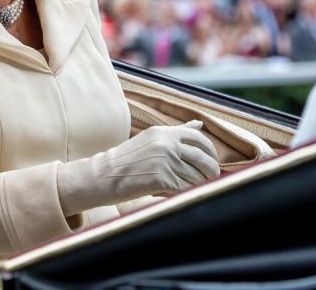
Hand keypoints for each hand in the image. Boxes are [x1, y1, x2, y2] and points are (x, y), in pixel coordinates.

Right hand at [57, 121, 220, 216]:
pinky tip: (177, 192)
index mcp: (163, 132)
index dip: (210, 151)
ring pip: (197, 177)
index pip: (198, 138)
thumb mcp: (151, 139)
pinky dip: (186, 193)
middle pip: (203, 159)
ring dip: (198, 185)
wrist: (104, 175)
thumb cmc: (127, 159)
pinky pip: (186, 189)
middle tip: (210, 178)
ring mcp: (165, 162)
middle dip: (211, 171)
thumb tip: (199, 123)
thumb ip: (177, 132)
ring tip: (189, 186)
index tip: (212, 160)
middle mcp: (166, 144)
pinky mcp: (163, 179)